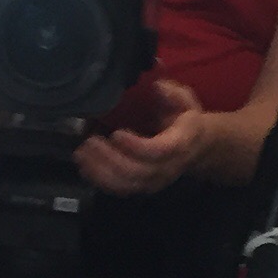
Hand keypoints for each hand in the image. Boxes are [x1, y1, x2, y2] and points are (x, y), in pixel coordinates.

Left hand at [75, 80, 212, 196]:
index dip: (135, 146)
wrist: (196, 148)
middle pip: (136, 171)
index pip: (157, 151)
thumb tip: (157, 87)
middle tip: (90, 141)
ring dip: (99, 171)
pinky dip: (99, 180)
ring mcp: (154, 181)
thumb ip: (174, 94)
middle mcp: (166, 167)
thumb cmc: (185, 120)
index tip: (116, 133)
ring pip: (125, 184)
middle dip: (109, 158)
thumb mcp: (186, 102)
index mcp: (178, 144)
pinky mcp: (142, 186)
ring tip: (81, 153)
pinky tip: (84, 166)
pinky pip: (119, 189)